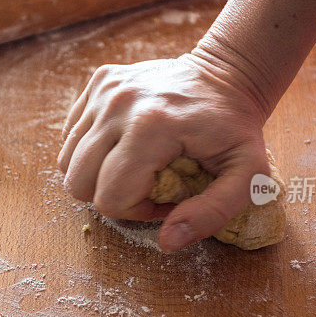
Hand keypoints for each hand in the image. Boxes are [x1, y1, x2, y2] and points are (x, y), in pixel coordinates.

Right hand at [57, 49, 271, 251]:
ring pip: (68, 160)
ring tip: (134, 167)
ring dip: (97, 175)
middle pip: (79, 182)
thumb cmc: (237, 128)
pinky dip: (92, 149)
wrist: (227, 73)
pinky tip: (125, 145)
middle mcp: (118, 105)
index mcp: (152, 127)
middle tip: (145, 186)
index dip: (135, 211)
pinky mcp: (99, 81)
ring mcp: (104, 90)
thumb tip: (167, 242)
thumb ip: (212, 214)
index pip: (111, 197)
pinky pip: (72, 134)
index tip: (165, 198)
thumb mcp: (247, 177)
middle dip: (110, 196)